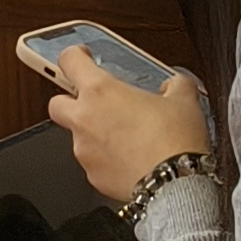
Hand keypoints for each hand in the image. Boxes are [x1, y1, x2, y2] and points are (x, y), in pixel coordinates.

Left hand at [45, 47, 209, 200]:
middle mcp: (84, 119)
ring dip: (94, 133)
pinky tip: (129, 160)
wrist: (177, 185)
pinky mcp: (92, 176)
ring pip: (77, 136)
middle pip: (56, 103)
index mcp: (100, 91)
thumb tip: (175, 85)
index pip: (69, 61)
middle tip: (96, 102)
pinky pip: (92, 162)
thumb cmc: (176, 142)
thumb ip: (175, 85)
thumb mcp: (184, 100)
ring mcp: (84, 150)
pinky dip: (105, 159)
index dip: (74, 55)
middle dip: (71, 100)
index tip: (82, 57)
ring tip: (125, 137)